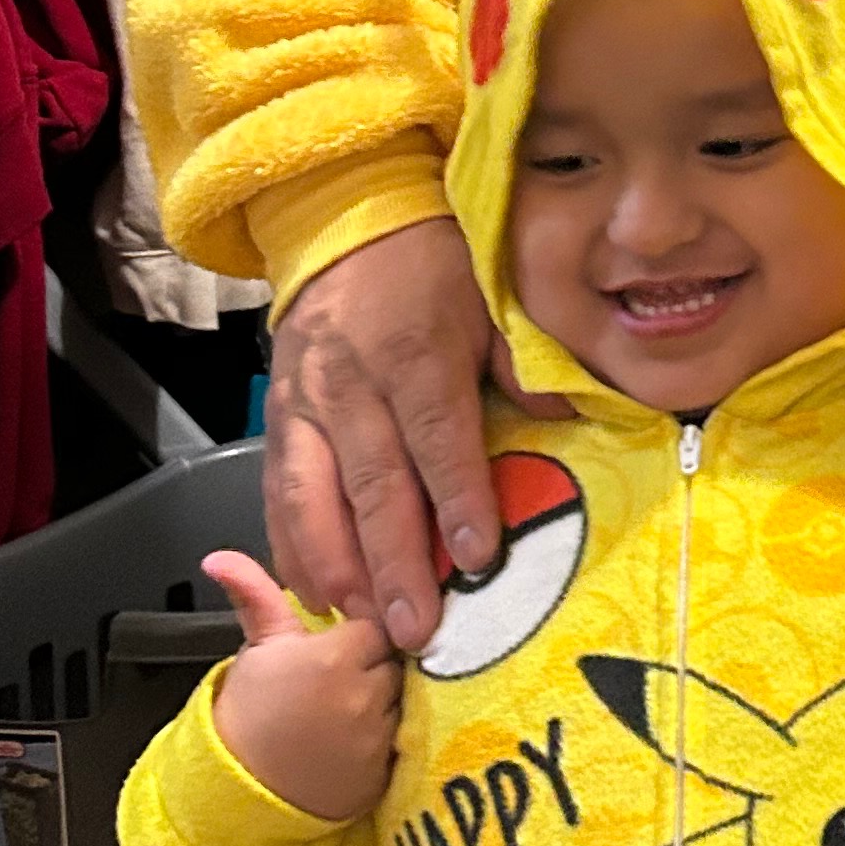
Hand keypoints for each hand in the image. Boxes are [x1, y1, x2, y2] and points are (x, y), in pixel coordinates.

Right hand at [203, 551, 401, 824]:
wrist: (246, 789)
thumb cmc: (253, 712)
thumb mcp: (259, 649)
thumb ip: (254, 594)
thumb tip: (219, 556)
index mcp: (334, 657)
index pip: (379, 620)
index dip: (364, 628)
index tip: (345, 638)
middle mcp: (365, 693)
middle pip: (399, 654)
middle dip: (381, 658)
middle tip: (350, 671)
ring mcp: (381, 733)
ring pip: (408, 692)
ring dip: (392, 692)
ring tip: (354, 702)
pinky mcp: (391, 767)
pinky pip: (412, 731)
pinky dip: (397, 728)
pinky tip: (366, 730)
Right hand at [264, 214, 563, 652]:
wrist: (345, 218)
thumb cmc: (434, 264)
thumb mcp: (491, 293)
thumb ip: (522, 362)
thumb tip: (568, 420)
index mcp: (416, 354)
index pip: (438, 437)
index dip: (457, 498)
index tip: (476, 557)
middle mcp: (352, 385)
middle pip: (372, 483)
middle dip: (393, 562)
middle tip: (414, 627)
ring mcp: (305, 403)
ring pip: (311, 496)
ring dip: (335, 566)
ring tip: (360, 621)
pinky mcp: (276, 416)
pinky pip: (277, 489)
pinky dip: (290, 545)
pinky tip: (311, 590)